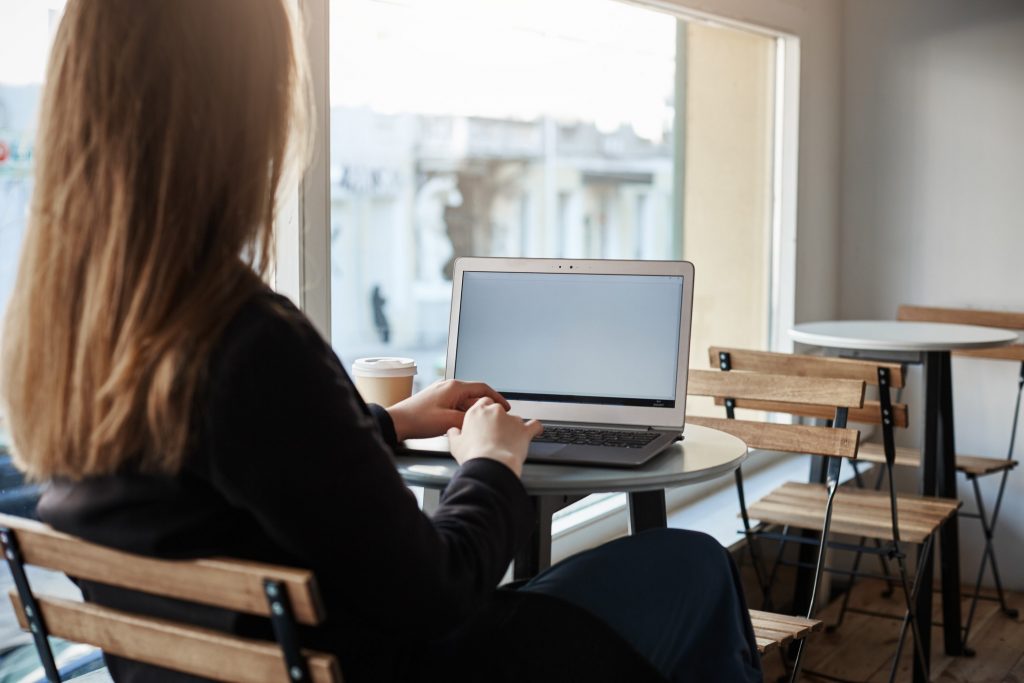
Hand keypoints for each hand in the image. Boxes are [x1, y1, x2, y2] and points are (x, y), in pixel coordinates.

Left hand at [386, 379, 510, 440]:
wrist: (397, 422)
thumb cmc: (419, 420)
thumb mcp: (449, 422)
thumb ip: (469, 419)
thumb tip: (482, 418)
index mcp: (454, 387)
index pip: (483, 388)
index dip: (497, 398)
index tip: (505, 407)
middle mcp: (449, 386)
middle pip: (474, 395)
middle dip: (485, 407)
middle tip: (494, 419)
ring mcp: (442, 392)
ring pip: (464, 401)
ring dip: (472, 412)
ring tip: (477, 425)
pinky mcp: (436, 400)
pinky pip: (455, 405)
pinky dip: (462, 413)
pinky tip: (461, 425)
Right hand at [446, 397, 542, 476]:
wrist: (490, 465)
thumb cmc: (473, 456)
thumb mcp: (455, 444)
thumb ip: (454, 434)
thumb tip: (453, 431)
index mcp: (477, 412)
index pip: (484, 402)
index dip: (485, 412)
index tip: (486, 420)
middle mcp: (495, 412)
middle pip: (500, 410)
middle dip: (499, 421)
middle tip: (496, 435)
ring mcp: (511, 420)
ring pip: (515, 419)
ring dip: (514, 428)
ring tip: (511, 441)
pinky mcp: (525, 430)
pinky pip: (534, 425)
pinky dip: (535, 428)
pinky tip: (535, 431)